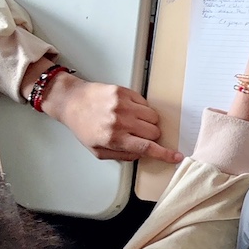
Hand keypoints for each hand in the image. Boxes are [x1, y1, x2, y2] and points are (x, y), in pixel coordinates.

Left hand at [41, 73, 180, 162]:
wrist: (71, 101)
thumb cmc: (83, 127)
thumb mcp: (99, 151)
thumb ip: (122, 155)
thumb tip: (142, 154)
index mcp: (114, 139)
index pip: (147, 148)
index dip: (165, 154)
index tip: (176, 156)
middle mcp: (120, 122)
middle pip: (154, 132)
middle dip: (151, 135)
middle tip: (138, 133)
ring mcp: (122, 105)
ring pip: (153, 117)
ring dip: (148, 121)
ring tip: (133, 120)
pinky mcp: (123, 92)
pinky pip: (145, 103)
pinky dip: (141, 108)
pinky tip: (128, 110)